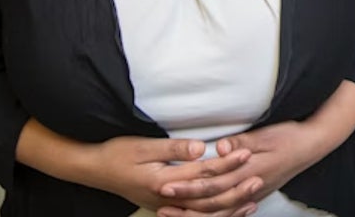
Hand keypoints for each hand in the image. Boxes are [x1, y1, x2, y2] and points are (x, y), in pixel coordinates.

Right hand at [86, 136, 258, 213]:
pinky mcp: (168, 208)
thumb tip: (201, 147)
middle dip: (235, 189)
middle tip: (258, 177)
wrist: (97, 170)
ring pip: (205, 214)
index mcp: (164, 181)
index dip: (226, 164)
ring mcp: (168, 207)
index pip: (203, 174)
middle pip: (208, 200)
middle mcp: (168, 200)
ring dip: (230, 205)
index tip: (245, 152)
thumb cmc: (119, 154)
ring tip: (252, 196)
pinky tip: (231, 210)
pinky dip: (216, 215)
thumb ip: (173, 148)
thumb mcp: (144, 145)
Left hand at [155, 122, 323, 216]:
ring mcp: (252, 194)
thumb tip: (219, 148)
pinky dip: (213, 216)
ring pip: (219, 211)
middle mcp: (248, 188)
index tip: (167, 185)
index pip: (212, 183)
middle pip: (211, 202)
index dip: (188, 186)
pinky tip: (200, 216)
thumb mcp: (265, 135)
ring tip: (172, 213)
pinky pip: (230, 211)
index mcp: (247, 172)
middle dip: (185, 204)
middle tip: (161, 202)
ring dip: (195, 214)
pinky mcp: (254, 194)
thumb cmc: (287, 136)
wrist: (310, 146)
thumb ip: (241, 143)